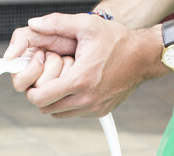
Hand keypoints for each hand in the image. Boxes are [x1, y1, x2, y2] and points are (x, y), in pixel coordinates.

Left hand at [5, 13, 157, 117]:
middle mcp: (86, 98)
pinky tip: (73, 88)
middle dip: (40, 96)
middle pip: (46, 109)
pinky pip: (74, 114)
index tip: (34, 78)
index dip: (31, 89)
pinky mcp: (100, 112)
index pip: (40, 98)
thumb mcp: (86, 25)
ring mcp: (93, 108)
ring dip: (54, 101)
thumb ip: (56, 23)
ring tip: (58, 83)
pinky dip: (68, 104)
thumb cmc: (117, 41)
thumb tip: (34, 23)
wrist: (143, 57)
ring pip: (59, 114)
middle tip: (43, 81)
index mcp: (80, 79)